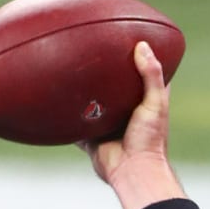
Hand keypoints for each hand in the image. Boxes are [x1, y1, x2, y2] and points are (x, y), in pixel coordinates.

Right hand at [79, 41, 172, 186]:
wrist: (131, 169)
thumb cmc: (149, 138)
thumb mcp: (155, 103)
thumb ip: (151, 75)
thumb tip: (142, 45)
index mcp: (144, 100)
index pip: (143, 74)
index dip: (138, 59)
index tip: (129, 39)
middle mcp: (125, 109)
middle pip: (112, 87)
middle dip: (103, 73)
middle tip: (91, 51)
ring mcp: (106, 122)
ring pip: (91, 102)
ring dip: (82, 93)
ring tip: (69, 70)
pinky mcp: (90, 135)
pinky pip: (74, 123)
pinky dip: (65, 114)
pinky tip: (54, 100)